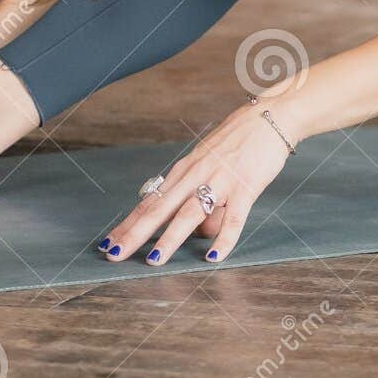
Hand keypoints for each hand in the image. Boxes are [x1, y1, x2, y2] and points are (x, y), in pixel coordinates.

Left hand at [97, 102, 292, 264]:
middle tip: (114, 254)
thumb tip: (198, 233)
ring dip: (170, 238)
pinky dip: (224, 238)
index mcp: (184, 171)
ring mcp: (220, 181)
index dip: (128, 223)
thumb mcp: (209, 166)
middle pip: (160, 209)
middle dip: (135, 233)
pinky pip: (234, 217)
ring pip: (190, 213)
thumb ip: (201, 198)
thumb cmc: (238, 142)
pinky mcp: (245, 187)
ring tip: (154, 260)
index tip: (107, 242)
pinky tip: (214, 256)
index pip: (150, 202)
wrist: (270, 117)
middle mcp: (196, 175)